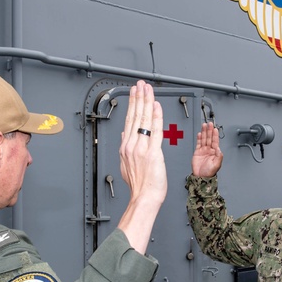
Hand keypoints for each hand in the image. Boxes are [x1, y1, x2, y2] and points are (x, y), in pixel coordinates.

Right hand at [119, 80, 166, 206]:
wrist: (144, 197)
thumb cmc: (139, 185)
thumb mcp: (125, 165)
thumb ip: (125, 148)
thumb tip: (124, 135)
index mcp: (126, 147)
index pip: (130, 120)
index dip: (133, 104)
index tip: (135, 92)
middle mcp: (132, 145)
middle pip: (135, 116)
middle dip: (139, 97)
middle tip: (140, 84)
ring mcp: (142, 148)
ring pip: (144, 120)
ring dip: (147, 102)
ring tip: (148, 89)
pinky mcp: (153, 152)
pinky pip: (155, 131)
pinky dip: (156, 117)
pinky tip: (156, 106)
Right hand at [191, 122, 222, 177]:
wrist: (201, 177)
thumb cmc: (209, 172)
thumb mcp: (216, 165)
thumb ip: (219, 156)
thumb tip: (219, 149)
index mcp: (215, 152)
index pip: (215, 141)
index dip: (215, 135)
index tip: (215, 129)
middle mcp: (209, 150)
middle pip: (209, 138)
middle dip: (209, 130)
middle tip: (209, 124)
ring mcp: (203, 150)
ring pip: (204, 139)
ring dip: (204, 132)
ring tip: (204, 125)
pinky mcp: (197, 152)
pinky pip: (198, 143)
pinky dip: (199, 138)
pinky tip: (200, 133)